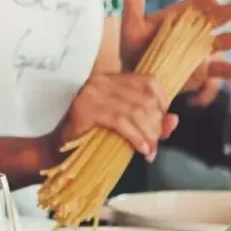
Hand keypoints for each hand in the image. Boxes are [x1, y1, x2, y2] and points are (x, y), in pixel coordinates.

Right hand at [57, 73, 176, 160]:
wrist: (57, 147)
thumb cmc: (90, 135)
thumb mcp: (124, 124)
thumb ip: (150, 120)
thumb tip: (174, 120)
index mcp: (111, 78)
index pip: (150, 81)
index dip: (163, 103)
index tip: (163, 124)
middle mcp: (102, 80)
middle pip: (146, 100)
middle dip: (156, 126)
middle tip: (155, 146)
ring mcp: (93, 93)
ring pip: (136, 112)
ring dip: (148, 135)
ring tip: (149, 151)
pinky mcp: (87, 109)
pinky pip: (121, 122)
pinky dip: (136, 137)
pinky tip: (141, 149)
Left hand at [118, 0, 230, 93]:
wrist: (135, 77)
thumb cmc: (132, 47)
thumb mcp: (131, 25)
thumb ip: (133, 1)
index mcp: (179, 16)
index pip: (196, 4)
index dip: (205, 1)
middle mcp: (193, 31)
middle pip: (214, 19)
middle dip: (228, 13)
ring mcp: (200, 51)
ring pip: (222, 42)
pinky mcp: (202, 71)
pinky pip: (221, 71)